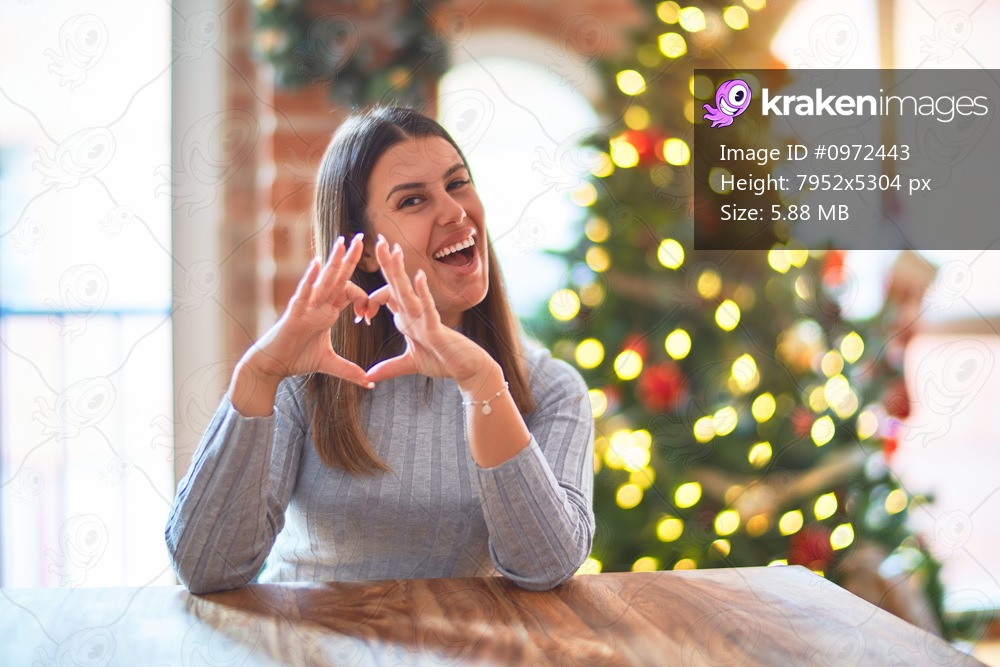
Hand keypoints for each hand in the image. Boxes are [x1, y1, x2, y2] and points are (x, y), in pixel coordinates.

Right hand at [239, 233, 375, 386]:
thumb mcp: (329, 364)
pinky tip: (317, 264)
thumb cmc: (296, 359)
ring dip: (333, 260)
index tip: (369, 316)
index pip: (349, 293)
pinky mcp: (294, 312)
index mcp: (327, 311)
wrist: (272, 366)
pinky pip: (303, 292)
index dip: (364, 300)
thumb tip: (370, 382)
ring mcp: (306, 306)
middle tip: (361, 238)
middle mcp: (318, 304)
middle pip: (337, 277)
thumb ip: (350, 370)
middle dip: (349, 258)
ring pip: (322, 279)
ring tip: (342, 242)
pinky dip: (310, 279)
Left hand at [364, 236, 494, 388]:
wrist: (468, 370)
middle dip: (387, 264)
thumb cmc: (444, 362)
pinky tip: (420, 276)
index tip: (361, 304)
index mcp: (408, 319)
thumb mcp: (410, 365)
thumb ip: (390, 368)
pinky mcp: (436, 328)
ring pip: (408, 292)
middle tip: (379, 240)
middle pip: (397, 286)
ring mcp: (426, 319)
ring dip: (400, 271)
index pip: (388, 298)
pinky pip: (428, 308)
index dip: (371, 298)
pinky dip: (424, 293)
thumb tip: (370, 376)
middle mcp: (416, 314)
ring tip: (394, 250)